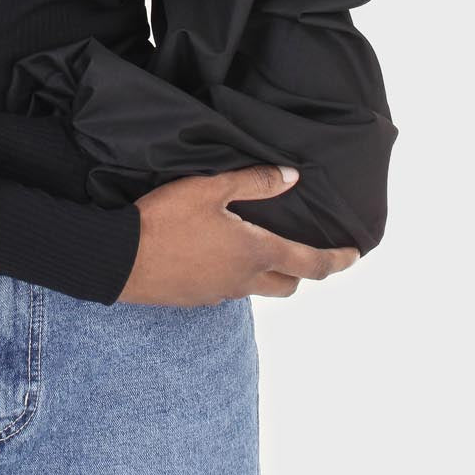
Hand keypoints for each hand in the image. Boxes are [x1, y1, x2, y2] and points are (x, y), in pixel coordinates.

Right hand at [115, 164, 360, 305]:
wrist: (121, 260)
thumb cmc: (167, 218)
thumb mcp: (210, 188)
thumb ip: (254, 182)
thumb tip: (292, 176)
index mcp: (256, 252)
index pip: (311, 264)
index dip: (337, 260)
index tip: (354, 256)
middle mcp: (244, 280)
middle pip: (288, 284)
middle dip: (303, 271)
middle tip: (305, 251)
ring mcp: (220, 294)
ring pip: (258, 288)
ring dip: (268, 273)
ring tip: (259, 248)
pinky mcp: (196, 298)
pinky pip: (229, 289)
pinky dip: (236, 274)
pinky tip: (218, 255)